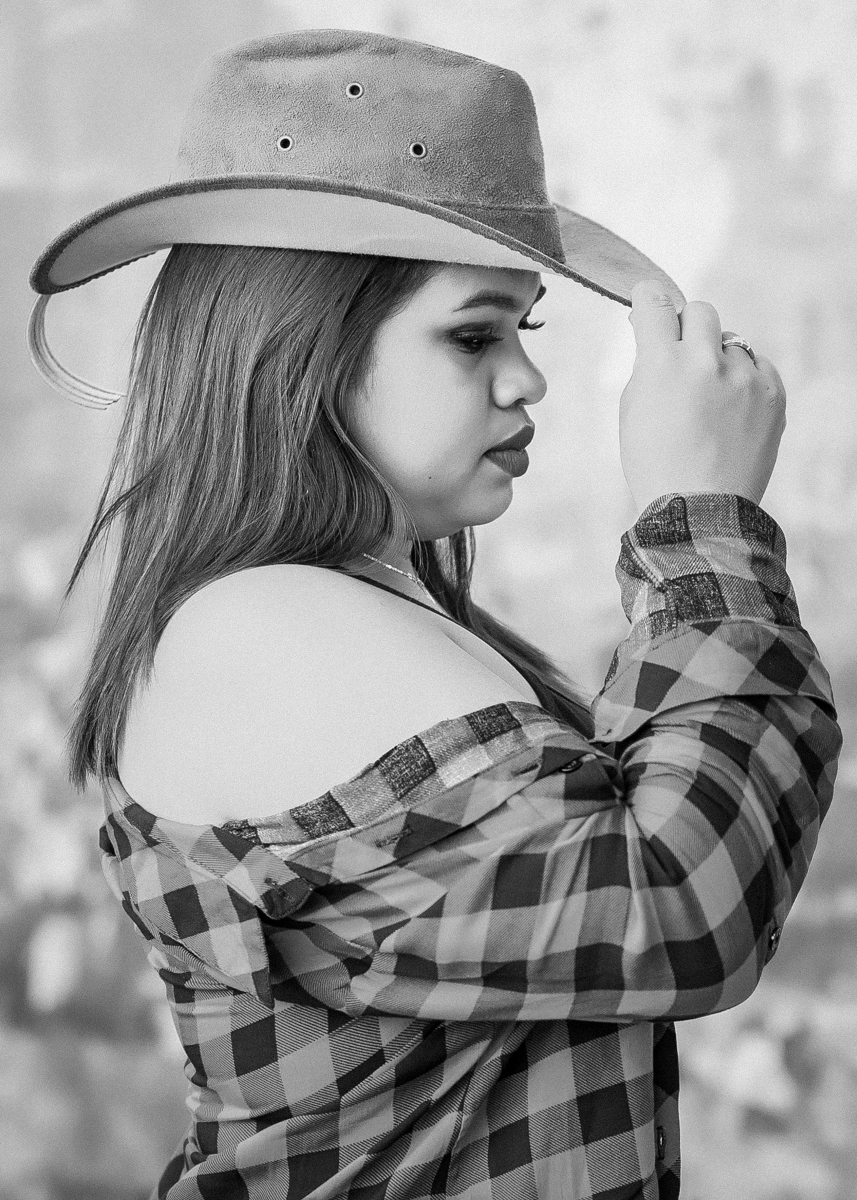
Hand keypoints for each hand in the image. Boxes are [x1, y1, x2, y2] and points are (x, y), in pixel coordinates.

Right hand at [619, 281, 786, 514]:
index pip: (655, 303)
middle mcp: (705, 361)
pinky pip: (758, 365)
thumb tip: (657, 333)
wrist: (700, 509)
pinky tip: (731, 412)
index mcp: (661, 364)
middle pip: (700, 311)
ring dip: (718, 361)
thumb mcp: (632, 410)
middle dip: (688, 328)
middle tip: (682, 357)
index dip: (648, 298)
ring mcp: (743, 376)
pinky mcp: (772, 392)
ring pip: (731, 342)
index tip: (648, 300)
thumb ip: (646, 365)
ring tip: (710, 404)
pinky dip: (744, 380)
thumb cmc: (656, 464)